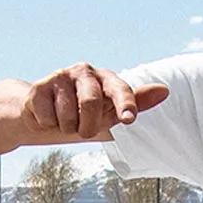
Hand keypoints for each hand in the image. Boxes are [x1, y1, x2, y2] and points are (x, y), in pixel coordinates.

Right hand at [22, 63, 168, 138]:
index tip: (128, 119)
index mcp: (105, 78)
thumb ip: (136, 103)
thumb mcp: (111, 113)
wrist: (44, 115)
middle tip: (83, 130)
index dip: (125, 104)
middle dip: (87, 126)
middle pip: (91, 103)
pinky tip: (47, 116)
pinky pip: (47, 117)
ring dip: (67, 127)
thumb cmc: (85, 114)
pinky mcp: (38, 88)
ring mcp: (60, 77)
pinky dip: (48, 125)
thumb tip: (164, 90)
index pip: (119, 89)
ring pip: (67, 114)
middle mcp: (84, 71)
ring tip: (65, 121)